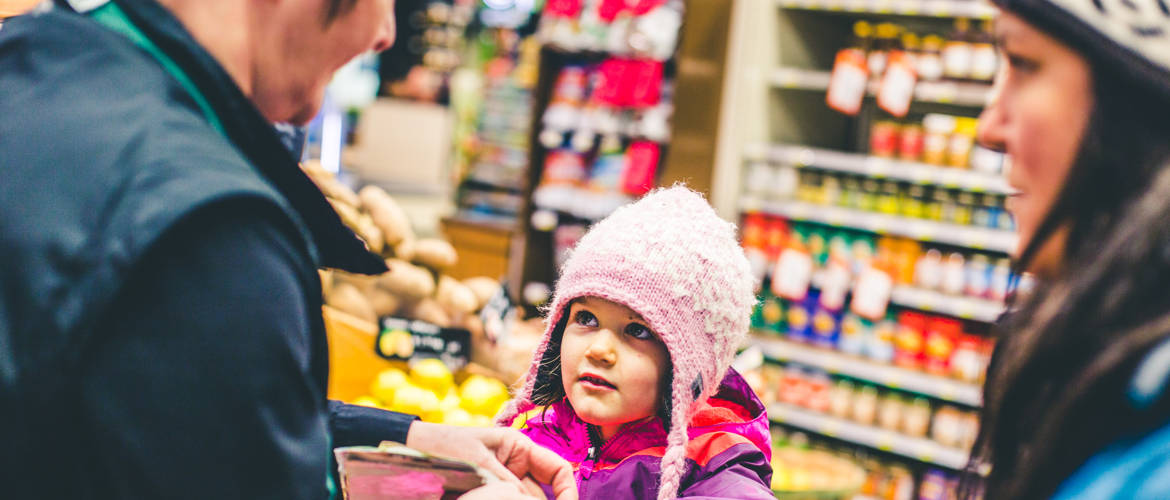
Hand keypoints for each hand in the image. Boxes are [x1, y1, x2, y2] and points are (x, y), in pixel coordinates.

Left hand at [406, 422, 576, 499]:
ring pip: (526, 499)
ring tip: (502, 499)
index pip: (558, 470)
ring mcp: (504, 481)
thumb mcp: (479, 461)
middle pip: (543, 493)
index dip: (568, 491)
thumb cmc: (443, 445)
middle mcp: (516, 464)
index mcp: (519, 446)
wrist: (412, 451)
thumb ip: (507, 482)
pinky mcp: (490, 492)